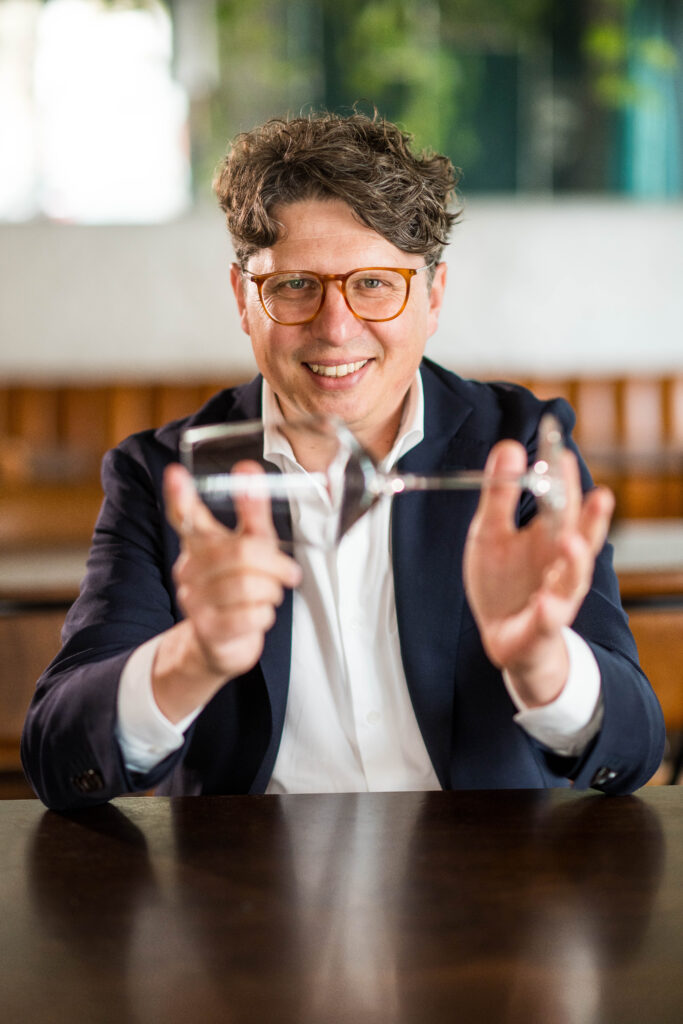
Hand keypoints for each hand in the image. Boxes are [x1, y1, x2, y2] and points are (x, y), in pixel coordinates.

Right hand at [153, 462, 301, 721]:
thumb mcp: (250, 544)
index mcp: (199, 543)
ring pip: (247, 586)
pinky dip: (265, 615)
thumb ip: (252, 510)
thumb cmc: (238, 586)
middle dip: (274, 563)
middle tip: (289, 572)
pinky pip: (249, 616)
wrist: (219, 642)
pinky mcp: (208, 630)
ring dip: (272, 591)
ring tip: (271, 594)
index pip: (184, 516)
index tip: (175, 474)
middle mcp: (189, 569)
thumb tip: (249, 468)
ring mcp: (194, 600)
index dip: (180, 496)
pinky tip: (259, 614)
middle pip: (239, 554)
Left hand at [463, 439, 613, 706]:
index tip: (561, 449)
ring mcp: (555, 597)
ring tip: (570, 541)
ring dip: (575, 561)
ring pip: (572, 580)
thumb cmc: (503, 581)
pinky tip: (545, 602)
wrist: (502, 636)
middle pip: (581, 537)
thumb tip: (509, 446)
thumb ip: (499, 494)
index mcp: (549, 536)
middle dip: (591, 519)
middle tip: (599, 495)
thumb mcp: (490, 532)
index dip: (565, 479)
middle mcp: (559, 564)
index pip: (563, 502)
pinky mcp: (540, 627)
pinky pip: (547, 620)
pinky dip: (548, 612)